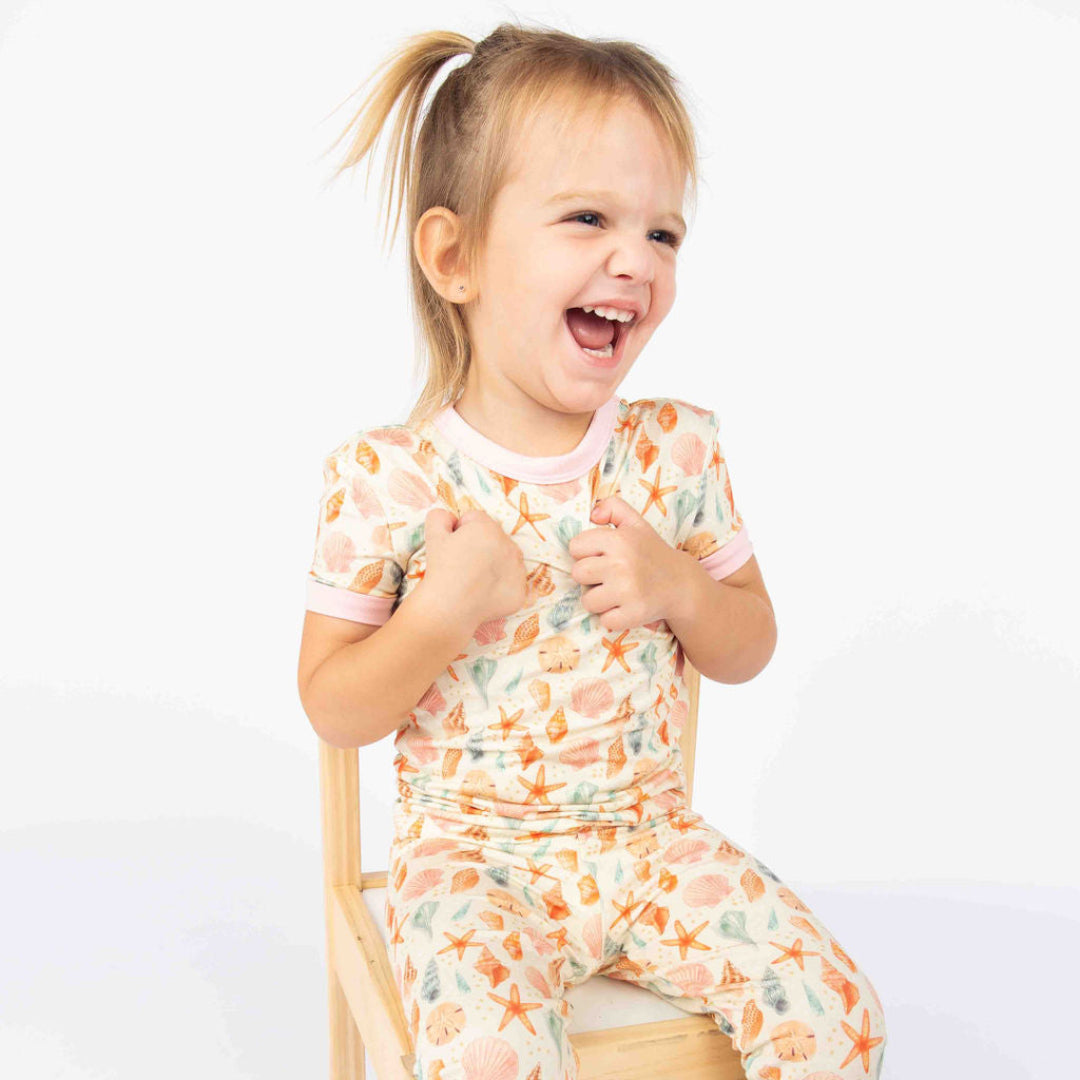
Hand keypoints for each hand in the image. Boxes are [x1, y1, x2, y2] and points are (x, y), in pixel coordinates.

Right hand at [421, 507, 528, 624]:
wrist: (449, 607)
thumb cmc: (440, 569)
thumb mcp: (432, 534)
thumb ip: (440, 516)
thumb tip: (451, 518)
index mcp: (488, 527)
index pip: (474, 519)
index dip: (460, 532)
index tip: (453, 548)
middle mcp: (509, 545)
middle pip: (493, 538)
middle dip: (480, 546)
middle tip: (462, 564)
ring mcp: (518, 569)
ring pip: (506, 559)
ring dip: (493, 564)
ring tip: (474, 579)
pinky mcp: (520, 592)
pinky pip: (511, 582)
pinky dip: (500, 586)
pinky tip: (484, 592)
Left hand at [567, 496, 686, 631]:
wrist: (682, 584)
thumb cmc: (651, 552)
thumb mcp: (635, 523)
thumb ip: (613, 507)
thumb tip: (592, 514)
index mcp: (619, 539)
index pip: (576, 546)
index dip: (586, 552)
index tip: (601, 556)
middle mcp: (622, 564)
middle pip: (578, 574)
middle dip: (589, 577)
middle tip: (608, 576)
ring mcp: (628, 590)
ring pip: (587, 600)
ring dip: (599, 600)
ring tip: (615, 593)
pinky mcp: (634, 613)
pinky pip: (604, 620)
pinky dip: (612, 618)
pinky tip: (625, 607)